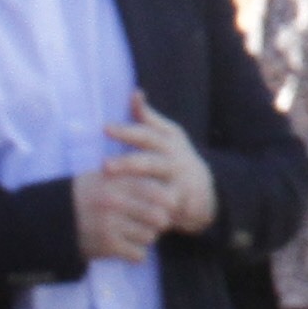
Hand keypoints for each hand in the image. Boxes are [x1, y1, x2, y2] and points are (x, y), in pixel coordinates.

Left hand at [105, 92, 213, 232]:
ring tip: (111, 196)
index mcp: (168, 140)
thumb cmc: (174, 157)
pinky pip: (160, 209)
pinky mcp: (178, 204)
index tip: (105, 128)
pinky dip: (145, 213)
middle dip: (128, 164)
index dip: (127, 131)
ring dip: (135, 192)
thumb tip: (135, 93)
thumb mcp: (166, 135)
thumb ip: (147, 116)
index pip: (146, 133)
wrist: (203, 189)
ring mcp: (178, 183)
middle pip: (150, 161)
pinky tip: (125, 215)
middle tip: (104, 166)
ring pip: (156, 187)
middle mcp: (174, 159)